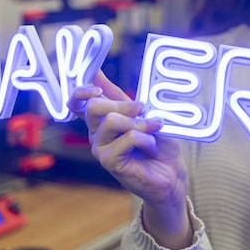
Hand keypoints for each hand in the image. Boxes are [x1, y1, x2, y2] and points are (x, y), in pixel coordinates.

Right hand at [68, 71, 192, 248]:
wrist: (172, 176)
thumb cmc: (159, 146)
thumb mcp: (142, 115)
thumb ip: (120, 97)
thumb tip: (98, 73)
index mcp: (102, 121)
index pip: (77, 103)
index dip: (83, 91)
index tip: (98, 87)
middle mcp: (96, 134)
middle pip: (94, 106)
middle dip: (123, 103)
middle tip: (143, 109)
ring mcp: (100, 149)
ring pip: (112, 120)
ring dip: (139, 123)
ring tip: (153, 130)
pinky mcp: (109, 162)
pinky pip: (127, 138)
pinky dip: (145, 138)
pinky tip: (151, 147)